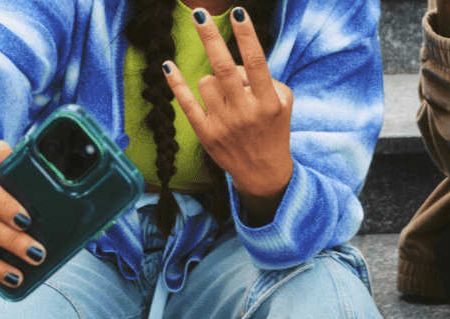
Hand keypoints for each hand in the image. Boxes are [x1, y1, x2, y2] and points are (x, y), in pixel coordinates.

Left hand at [164, 8, 293, 225]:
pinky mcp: (206, 133)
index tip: (238, 12)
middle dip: (211, 38)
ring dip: (214, 81)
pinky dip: (176, 83)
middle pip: (224, 67)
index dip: (247, 36)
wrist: (263, 172)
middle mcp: (245, 112)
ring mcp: (223, 124)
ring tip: (227, 97)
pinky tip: (167, 65)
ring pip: (207, 82)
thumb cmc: (272, 128)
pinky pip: (186, 102)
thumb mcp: (281, 102)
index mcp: (267, 103)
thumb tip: (234, 63)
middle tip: (199, 14)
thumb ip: (262, 78)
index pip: (256, 63)